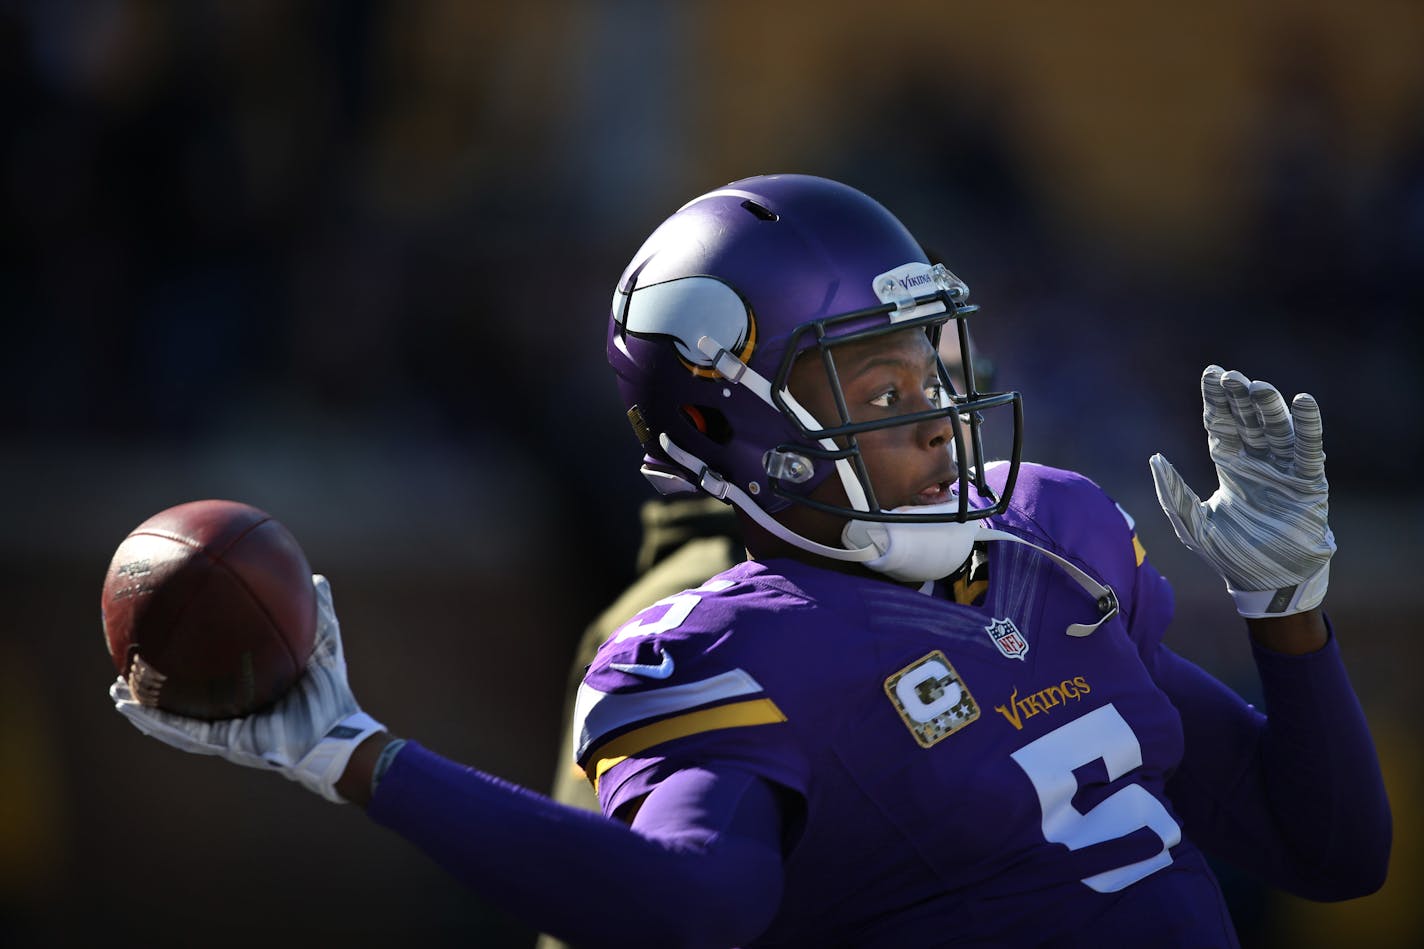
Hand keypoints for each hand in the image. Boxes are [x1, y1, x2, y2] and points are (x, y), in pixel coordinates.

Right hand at [110, 575, 385, 802]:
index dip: (189, 659)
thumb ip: (319, 613)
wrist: (338, 735)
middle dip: (157, 683)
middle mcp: (232, 712)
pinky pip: (185, 733)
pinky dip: (159, 723)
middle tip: (130, 664)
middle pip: (185, 695)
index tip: (169, 638)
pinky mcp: (225, 745)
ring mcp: (225, 731)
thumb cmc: (331, 695)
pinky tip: (136, 710)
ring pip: (175, 717)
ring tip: (117, 691)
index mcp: (248, 691)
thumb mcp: (323, 644)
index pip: (212, 674)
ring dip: (146, 706)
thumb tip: (316, 577)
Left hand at [1149, 366, 1334, 617]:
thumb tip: (1154, 458)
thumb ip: (1173, 492)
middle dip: (1239, 398)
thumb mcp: (1192, 523)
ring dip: (1269, 407)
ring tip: (1259, 387)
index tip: (1211, 373)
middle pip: (1248, 420)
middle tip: (1232, 376)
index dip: (1216, 399)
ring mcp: (1283, 469)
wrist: (1266, 583)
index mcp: (1229, 466)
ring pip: (1277, 428)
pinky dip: (1308, 425)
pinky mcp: (1308, 482)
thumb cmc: (1229, 556)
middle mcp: (1257, 461)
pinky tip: (1302, 403)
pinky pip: (1308, 448)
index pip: (1221, 423)